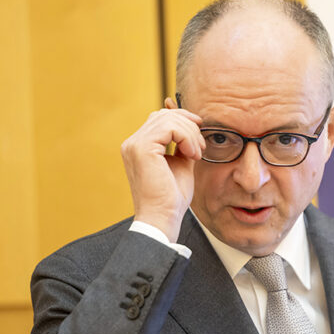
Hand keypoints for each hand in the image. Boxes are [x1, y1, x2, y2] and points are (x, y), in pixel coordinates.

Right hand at [121, 98, 204, 241]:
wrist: (162, 218)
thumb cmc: (171, 198)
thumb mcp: (180, 164)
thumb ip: (183, 145)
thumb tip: (193, 126)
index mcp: (138, 147)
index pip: (160, 119)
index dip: (183, 121)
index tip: (199, 137)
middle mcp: (132, 143)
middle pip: (164, 115)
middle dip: (189, 126)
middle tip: (201, 147)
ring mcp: (134, 144)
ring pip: (168, 119)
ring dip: (190, 133)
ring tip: (197, 153)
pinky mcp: (142, 149)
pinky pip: (170, 128)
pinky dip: (187, 138)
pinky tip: (193, 155)